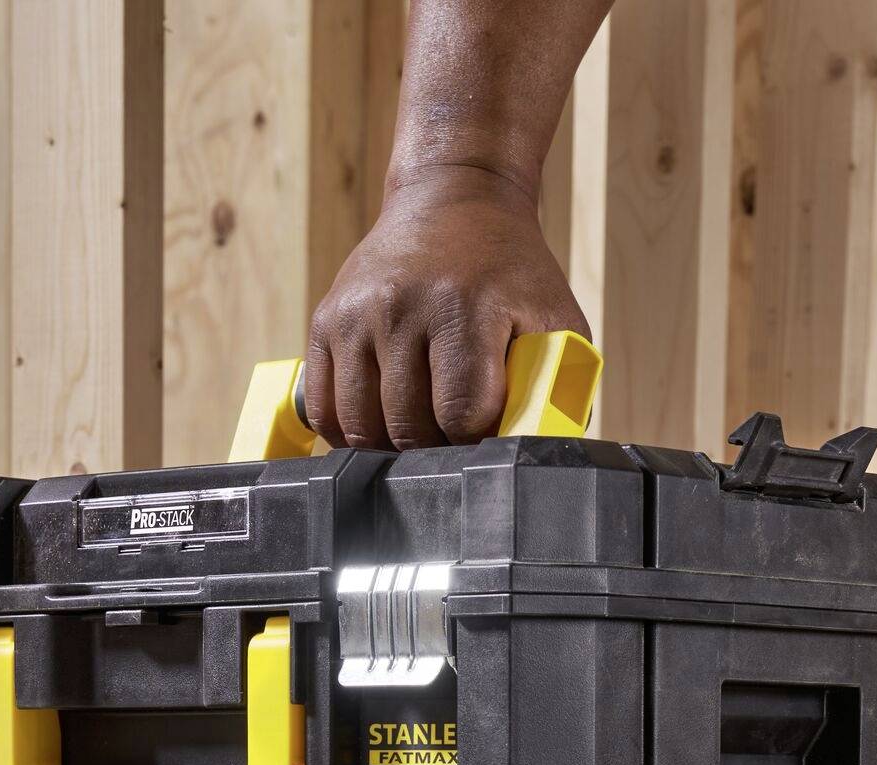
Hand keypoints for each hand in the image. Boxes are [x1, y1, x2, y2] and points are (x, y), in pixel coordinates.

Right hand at [304, 166, 587, 449]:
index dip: (475, 439)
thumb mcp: (552, 318)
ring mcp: (357, 314)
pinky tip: (379, 423)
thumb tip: (531, 452)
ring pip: (362, 427)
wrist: (453, 199)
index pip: (459, 415)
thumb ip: (550, 386)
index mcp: (463, 307)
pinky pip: (324, 409)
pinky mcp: (326, 321)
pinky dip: (349, 432)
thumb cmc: (509, 272)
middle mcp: (402, 307)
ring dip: (391, 445)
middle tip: (453, 435)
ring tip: (419, 430)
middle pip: (408, 427)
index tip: (485, 430)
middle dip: (434, 448)